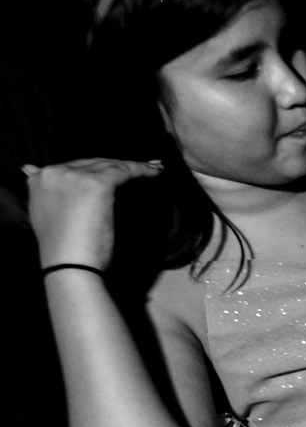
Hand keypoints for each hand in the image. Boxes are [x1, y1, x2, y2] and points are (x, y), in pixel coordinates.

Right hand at [23, 157, 163, 270]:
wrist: (68, 263)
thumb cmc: (63, 248)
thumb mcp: (43, 213)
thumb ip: (44, 191)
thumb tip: (30, 169)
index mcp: (40, 178)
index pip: (74, 167)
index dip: (96, 168)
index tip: (115, 170)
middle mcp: (54, 172)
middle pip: (92, 163)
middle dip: (117, 164)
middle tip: (143, 166)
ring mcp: (73, 176)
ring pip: (109, 165)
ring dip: (134, 166)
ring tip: (154, 168)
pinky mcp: (96, 184)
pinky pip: (123, 171)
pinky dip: (140, 170)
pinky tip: (155, 172)